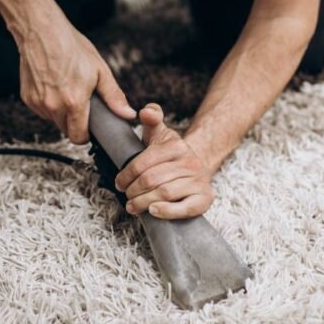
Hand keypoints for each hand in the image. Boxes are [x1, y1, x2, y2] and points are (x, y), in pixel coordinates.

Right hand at [17, 21, 135, 143]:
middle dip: (74, 122)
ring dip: (61, 113)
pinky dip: (48, 104)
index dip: (86, 135)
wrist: (42, 31)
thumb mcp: (99, 70)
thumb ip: (113, 96)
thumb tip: (127, 113)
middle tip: (80, 104)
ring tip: (66, 90)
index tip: (89, 127)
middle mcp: (54, 106)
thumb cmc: (70, 46)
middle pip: (65, 130)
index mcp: (74, 102)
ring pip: (53, 120)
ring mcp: (38, 103)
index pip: (78, 137)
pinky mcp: (27, 98)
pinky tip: (53, 86)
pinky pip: (41, 110)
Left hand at [114, 104, 215, 219]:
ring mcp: (199, 181)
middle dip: (133, 191)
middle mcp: (191, 162)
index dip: (126, 175)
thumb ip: (152, 119)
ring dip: (143, 202)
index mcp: (177, 145)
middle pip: (152, 180)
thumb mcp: (160, 134)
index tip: (119, 184)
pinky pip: (185, 209)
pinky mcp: (205, 199)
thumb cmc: (171, 155)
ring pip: (164, 193)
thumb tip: (146, 111)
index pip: (144, 162)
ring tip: (133, 206)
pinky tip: (153, 211)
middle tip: (126, 196)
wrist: (197, 168)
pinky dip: (167, 212)